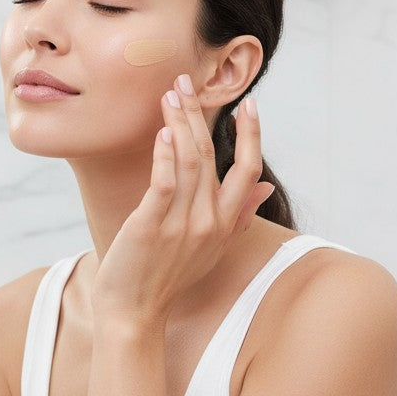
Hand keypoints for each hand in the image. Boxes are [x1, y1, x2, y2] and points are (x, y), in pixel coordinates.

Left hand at [91, 74, 274, 321]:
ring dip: (180, 123)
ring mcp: (181, 225)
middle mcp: (209, 222)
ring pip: (189, 161)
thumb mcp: (210, 250)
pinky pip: (163, 184)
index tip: (247, 103)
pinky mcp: (150, 227)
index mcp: (225, 225)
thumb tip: (263, 188)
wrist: (133, 314)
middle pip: (213, 156)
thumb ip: (238, 217)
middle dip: (200, 114)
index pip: (249, 170)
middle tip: (186, 81)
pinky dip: (164, 156)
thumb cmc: (166, 279)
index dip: (252, 134)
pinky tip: (163, 132)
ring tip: (170, 94)